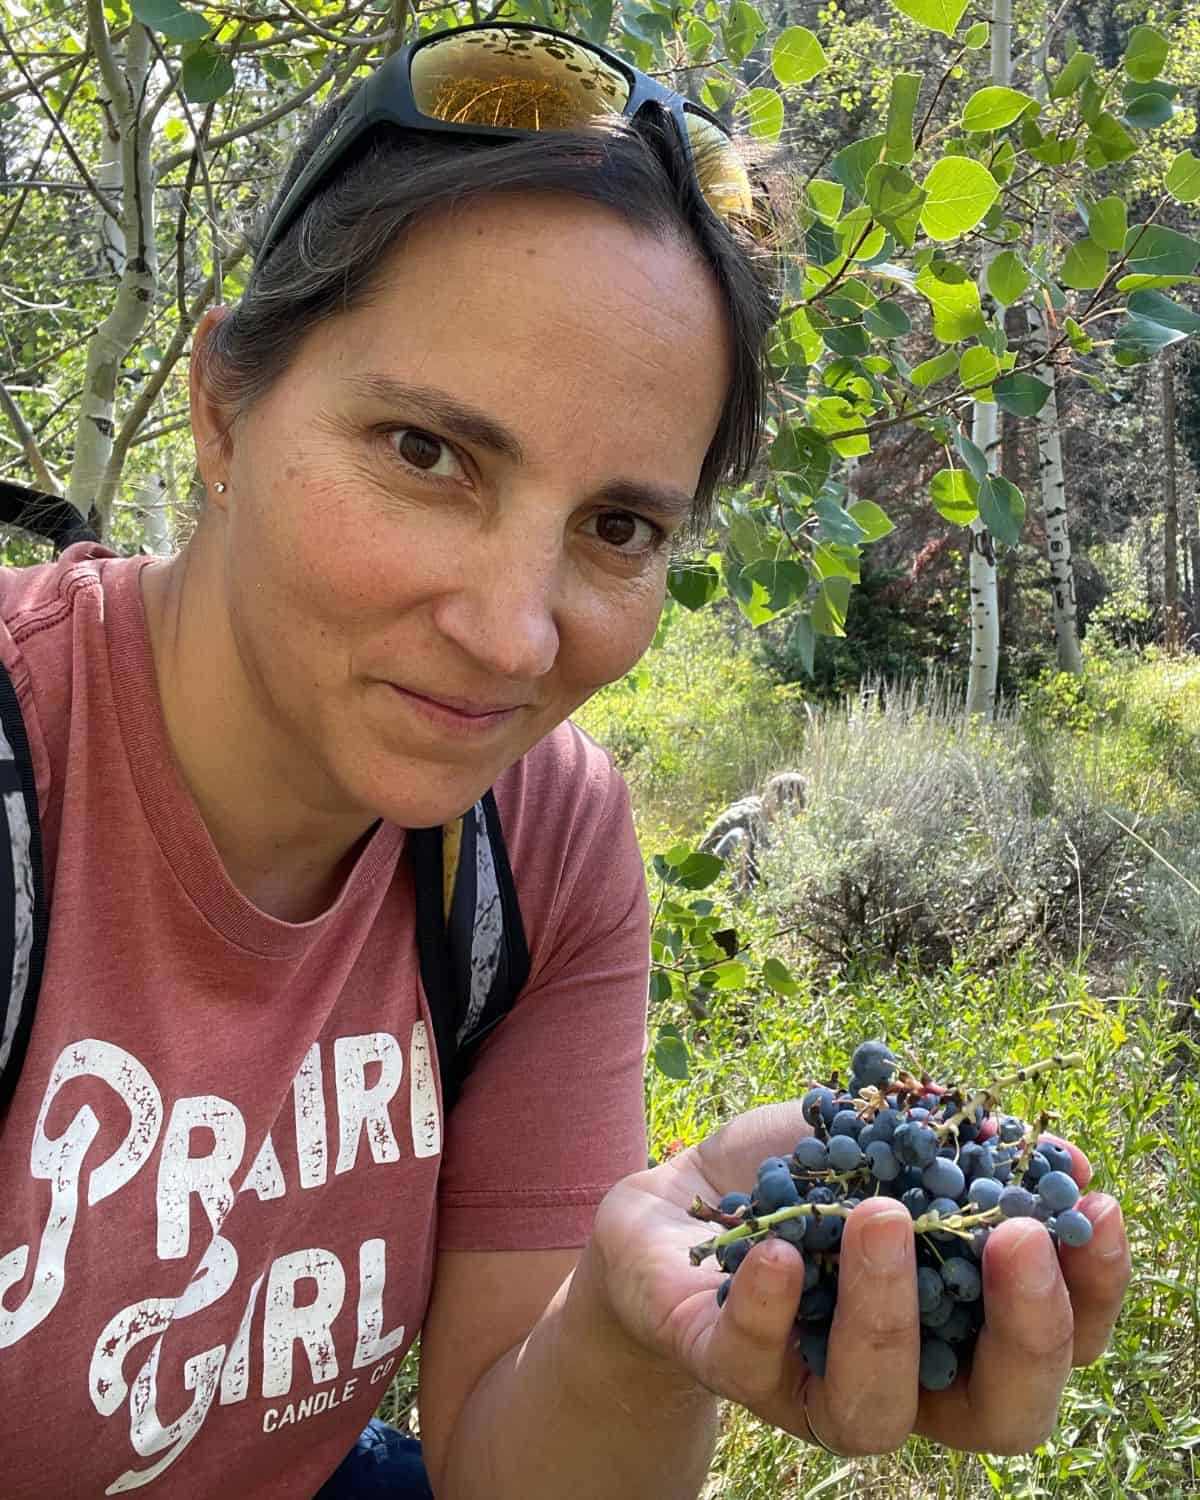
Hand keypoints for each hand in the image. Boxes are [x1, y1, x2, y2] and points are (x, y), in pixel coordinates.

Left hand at [589, 1101, 1130, 1455]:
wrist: (676, 1206)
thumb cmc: (798, 1181)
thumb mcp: (878, 1142)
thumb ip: (957, 1147)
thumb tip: (1061, 1153)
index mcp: (956, 1333)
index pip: (1057, 1345)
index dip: (1092, 1291)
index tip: (1097, 1207)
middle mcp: (901, 1383)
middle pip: (1000, 1415)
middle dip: (1024, 1332)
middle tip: (1013, 1236)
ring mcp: (811, 1389)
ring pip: (873, 1410)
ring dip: (888, 1311)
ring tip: (882, 1215)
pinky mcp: (723, 1368)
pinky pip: (749, 1360)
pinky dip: (768, 1307)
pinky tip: (780, 1249)